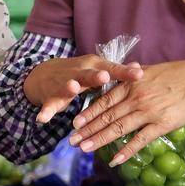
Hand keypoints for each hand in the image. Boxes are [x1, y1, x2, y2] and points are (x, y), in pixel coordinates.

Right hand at [23, 55, 144, 124]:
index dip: (125, 72)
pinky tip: (43, 119)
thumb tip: (141, 69)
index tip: (139, 74)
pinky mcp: (50, 96)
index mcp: (94, 66)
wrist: (43, 73)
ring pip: (67, 86)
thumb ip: (118, 72)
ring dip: (70, 87)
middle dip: (96, 76)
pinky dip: (46, 111)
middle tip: (104, 76)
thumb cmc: (80, 73)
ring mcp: (63, 83)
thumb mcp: (98, 70)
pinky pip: (48, 105)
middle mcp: (79, 72)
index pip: (112, 68)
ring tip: (73, 88)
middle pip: (89, 74)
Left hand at [67, 60, 184, 164]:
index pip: (104, 100)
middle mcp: (136, 98)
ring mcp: (148, 112)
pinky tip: (115, 160)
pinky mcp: (161, 124)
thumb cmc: (182, 74)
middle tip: (72, 141)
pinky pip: (140, 140)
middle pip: (107, 116)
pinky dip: (126, 151)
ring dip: (99, 140)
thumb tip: (129, 70)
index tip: (76, 122)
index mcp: (132, 84)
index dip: (89, 113)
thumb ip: (138, 73)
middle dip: (87, 129)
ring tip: (84, 149)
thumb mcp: (154, 69)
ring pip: (118, 128)